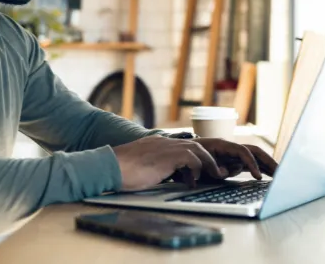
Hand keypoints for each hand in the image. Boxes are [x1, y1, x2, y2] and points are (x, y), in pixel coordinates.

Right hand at [112, 135, 229, 190]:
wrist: (109, 165)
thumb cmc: (119, 170)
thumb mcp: (139, 167)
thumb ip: (150, 167)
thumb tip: (156, 177)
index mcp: (156, 144)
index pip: (182, 146)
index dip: (194, 157)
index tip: (200, 170)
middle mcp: (163, 142)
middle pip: (195, 144)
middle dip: (207, 157)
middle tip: (215, 171)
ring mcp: (165, 147)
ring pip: (197, 149)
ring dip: (208, 163)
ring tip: (213, 175)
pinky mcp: (167, 156)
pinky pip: (192, 158)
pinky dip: (197, 169)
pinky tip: (193, 181)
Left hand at [192, 138, 277, 180]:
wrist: (183, 154)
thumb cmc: (190, 158)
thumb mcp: (198, 163)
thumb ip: (212, 167)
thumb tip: (224, 172)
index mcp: (222, 145)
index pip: (243, 151)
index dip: (251, 163)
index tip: (257, 177)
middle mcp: (231, 147)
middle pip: (254, 151)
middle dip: (268, 161)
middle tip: (280, 172)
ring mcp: (233, 154)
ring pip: (255, 157)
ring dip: (267, 165)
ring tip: (281, 175)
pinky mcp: (233, 161)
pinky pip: (250, 163)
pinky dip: (260, 168)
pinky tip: (269, 175)